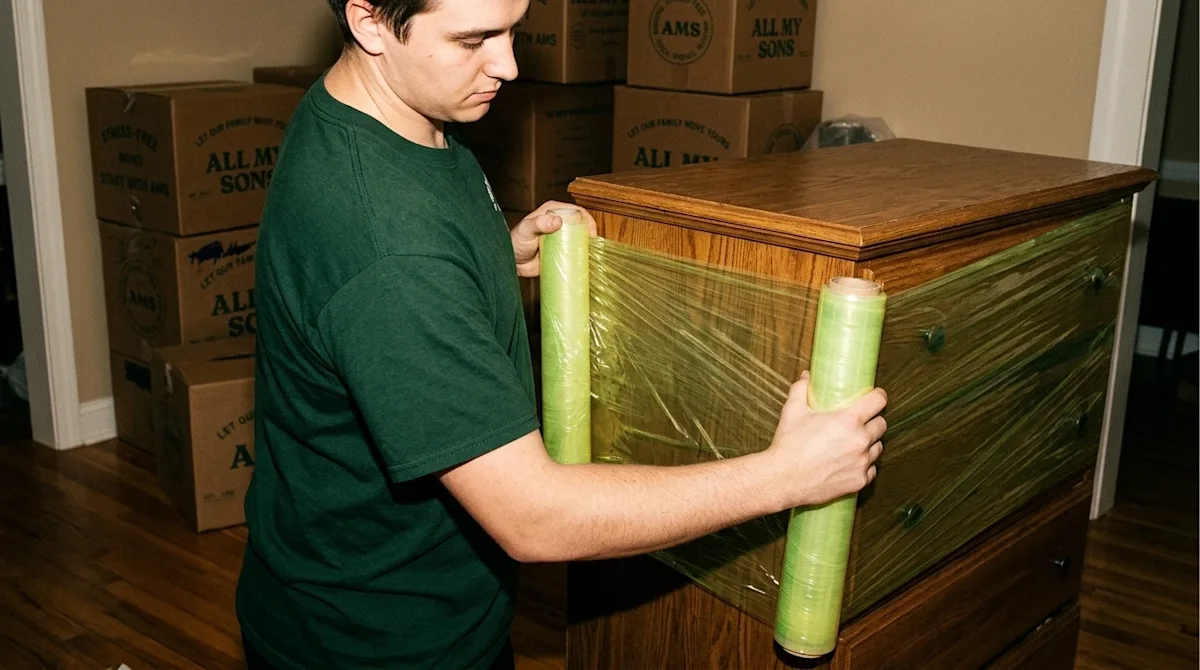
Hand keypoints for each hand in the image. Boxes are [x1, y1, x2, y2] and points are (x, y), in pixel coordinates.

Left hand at [511, 200, 597, 277]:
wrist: (511, 261)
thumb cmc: (515, 241)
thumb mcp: (526, 229)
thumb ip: (539, 223)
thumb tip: (557, 221)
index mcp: (553, 211)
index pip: (576, 211)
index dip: (587, 220)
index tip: (591, 234)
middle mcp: (560, 222)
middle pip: (581, 226)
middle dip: (590, 235)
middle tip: (591, 248)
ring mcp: (561, 238)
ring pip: (580, 240)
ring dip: (587, 247)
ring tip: (589, 257)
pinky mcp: (561, 251)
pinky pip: (575, 252)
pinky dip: (581, 256)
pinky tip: (584, 263)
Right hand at [765, 371, 886, 509]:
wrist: (783, 479)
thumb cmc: (788, 444)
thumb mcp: (793, 411)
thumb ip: (801, 389)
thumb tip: (807, 376)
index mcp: (848, 420)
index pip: (878, 401)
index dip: (878, 396)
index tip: (874, 397)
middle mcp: (860, 441)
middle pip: (881, 425)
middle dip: (873, 420)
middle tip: (860, 422)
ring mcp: (862, 462)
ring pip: (877, 447)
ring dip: (870, 443)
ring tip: (854, 443)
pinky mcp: (859, 481)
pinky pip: (871, 469)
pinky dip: (864, 465)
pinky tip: (851, 462)